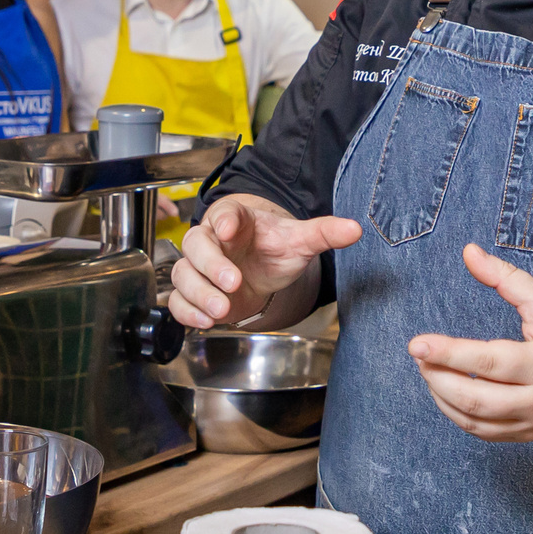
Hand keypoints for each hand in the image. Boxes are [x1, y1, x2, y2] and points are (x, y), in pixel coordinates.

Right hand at [168, 195, 360, 328]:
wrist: (261, 270)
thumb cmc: (274, 250)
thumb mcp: (299, 241)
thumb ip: (324, 233)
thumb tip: (355, 229)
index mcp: (235, 219)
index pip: (223, 212)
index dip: (224, 219)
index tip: (229, 227)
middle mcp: (212, 240)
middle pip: (195, 245)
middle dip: (210, 266)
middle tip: (233, 283)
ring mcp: (199, 267)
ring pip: (183, 274)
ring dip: (198, 293)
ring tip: (222, 310)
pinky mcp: (194, 292)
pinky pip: (177, 301)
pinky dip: (187, 312)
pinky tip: (206, 321)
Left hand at [406, 245, 532, 441]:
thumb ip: (506, 278)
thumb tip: (469, 253)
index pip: (488, 361)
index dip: (448, 353)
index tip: (417, 344)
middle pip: (475, 399)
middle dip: (438, 377)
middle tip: (420, 356)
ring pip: (476, 421)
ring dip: (443, 399)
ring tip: (430, 372)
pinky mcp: (530, 434)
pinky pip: (485, 433)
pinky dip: (459, 416)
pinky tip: (447, 395)